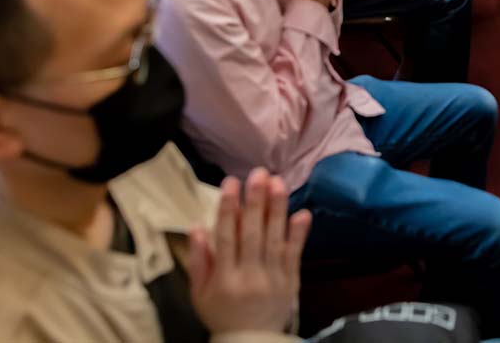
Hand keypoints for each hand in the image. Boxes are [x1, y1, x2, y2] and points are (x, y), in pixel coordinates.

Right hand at [189, 169, 310, 335]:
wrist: (250, 342)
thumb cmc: (220, 313)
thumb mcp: (199, 293)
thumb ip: (198, 260)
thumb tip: (197, 226)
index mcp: (224, 279)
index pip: (226, 237)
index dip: (229, 209)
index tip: (231, 183)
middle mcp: (249, 277)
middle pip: (253, 234)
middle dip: (256, 202)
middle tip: (259, 174)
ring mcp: (273, 279)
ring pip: (275, 240)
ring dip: (277, 209)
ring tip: (278, 183)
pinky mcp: (291, 282)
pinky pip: (295, 255)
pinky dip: (299, 234)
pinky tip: (302, 213)